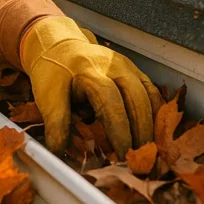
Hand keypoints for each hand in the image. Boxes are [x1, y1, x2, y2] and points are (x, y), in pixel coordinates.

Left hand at [21, 16, 162, 157]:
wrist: (59, 45)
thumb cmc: (53, 73)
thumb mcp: (47, 96)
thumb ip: (56, 124)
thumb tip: (60, 154)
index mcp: (90, 72)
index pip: (111, 103)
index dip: (119, 130)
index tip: (122, 155)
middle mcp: (114, 66)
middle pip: (136, 98)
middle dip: (140, 130)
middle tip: (140, 158)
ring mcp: (128, 66)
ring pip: (148, 95)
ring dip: (151, 124)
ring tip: (148, 150)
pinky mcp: (135, 70)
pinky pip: (152, 91)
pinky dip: (156, 113)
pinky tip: (154, 132)